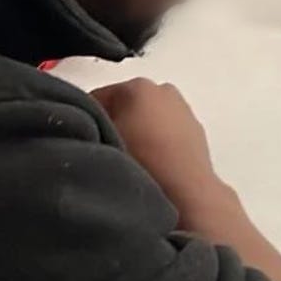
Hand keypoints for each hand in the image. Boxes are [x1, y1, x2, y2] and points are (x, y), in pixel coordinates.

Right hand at [90, 78, 238, 226]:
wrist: (185, 193)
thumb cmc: (139, 164)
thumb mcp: (100, 142)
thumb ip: (89, 128)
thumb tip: (87, 130)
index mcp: (136, 87)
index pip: (96, 99)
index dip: (84, 121)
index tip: (83, 143)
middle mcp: (163, 90)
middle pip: (125, 106)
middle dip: (113, 124)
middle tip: (105, 152)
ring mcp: (183, 109)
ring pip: (148, 118)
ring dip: (137, 133)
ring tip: (129, 162)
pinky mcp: (197, 129)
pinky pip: (167, 131)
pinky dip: (158, 142)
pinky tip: (151, 165)